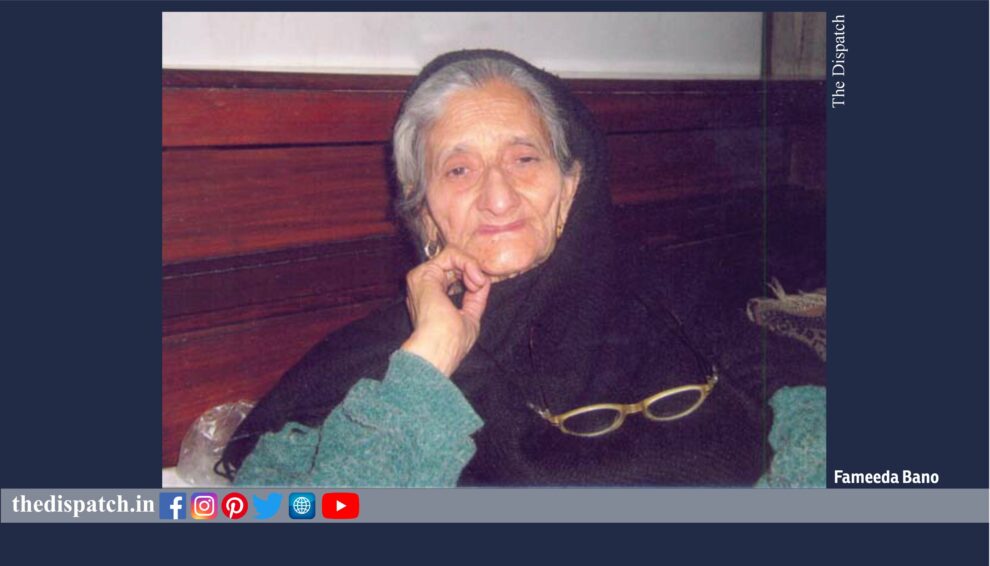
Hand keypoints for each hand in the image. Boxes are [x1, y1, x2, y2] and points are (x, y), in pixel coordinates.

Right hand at [401, 246, 490, 376]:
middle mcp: (424, 287)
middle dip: (471, 270)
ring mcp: (422, 278)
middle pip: (453, 265)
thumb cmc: (451, 341)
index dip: (471, 278)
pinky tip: (474, 279)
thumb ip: (474, 299)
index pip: (453, 277)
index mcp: (431, 299)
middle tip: (480, 285)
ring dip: (470, 266)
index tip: (480, 288)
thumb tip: (483, 281)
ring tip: (477, 283)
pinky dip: (467, 263)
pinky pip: (450, 254)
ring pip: (452, 256)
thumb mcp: (469, 317)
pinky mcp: (424, 273)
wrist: (439, 347)